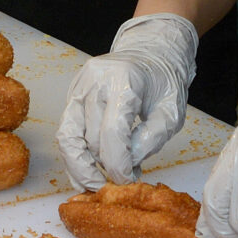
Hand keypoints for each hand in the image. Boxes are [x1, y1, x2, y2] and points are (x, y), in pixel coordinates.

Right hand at [55, 14, 197, 189]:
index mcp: (124, 81)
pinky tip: (85, 172)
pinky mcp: (72, 95)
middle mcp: (95, 82)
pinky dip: (73, 156)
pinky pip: (66, 132)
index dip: (118, 165)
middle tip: (119, 184)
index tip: (127, 181)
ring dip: (79, 168)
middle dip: (103, 168)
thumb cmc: (163, 82)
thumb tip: (126, 165)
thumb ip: (151, 140)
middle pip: (90, 139)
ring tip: (95, 185)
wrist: (151, 52)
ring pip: (68, 138)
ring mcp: (79, 87)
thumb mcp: (171, 112)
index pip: (112, 133)